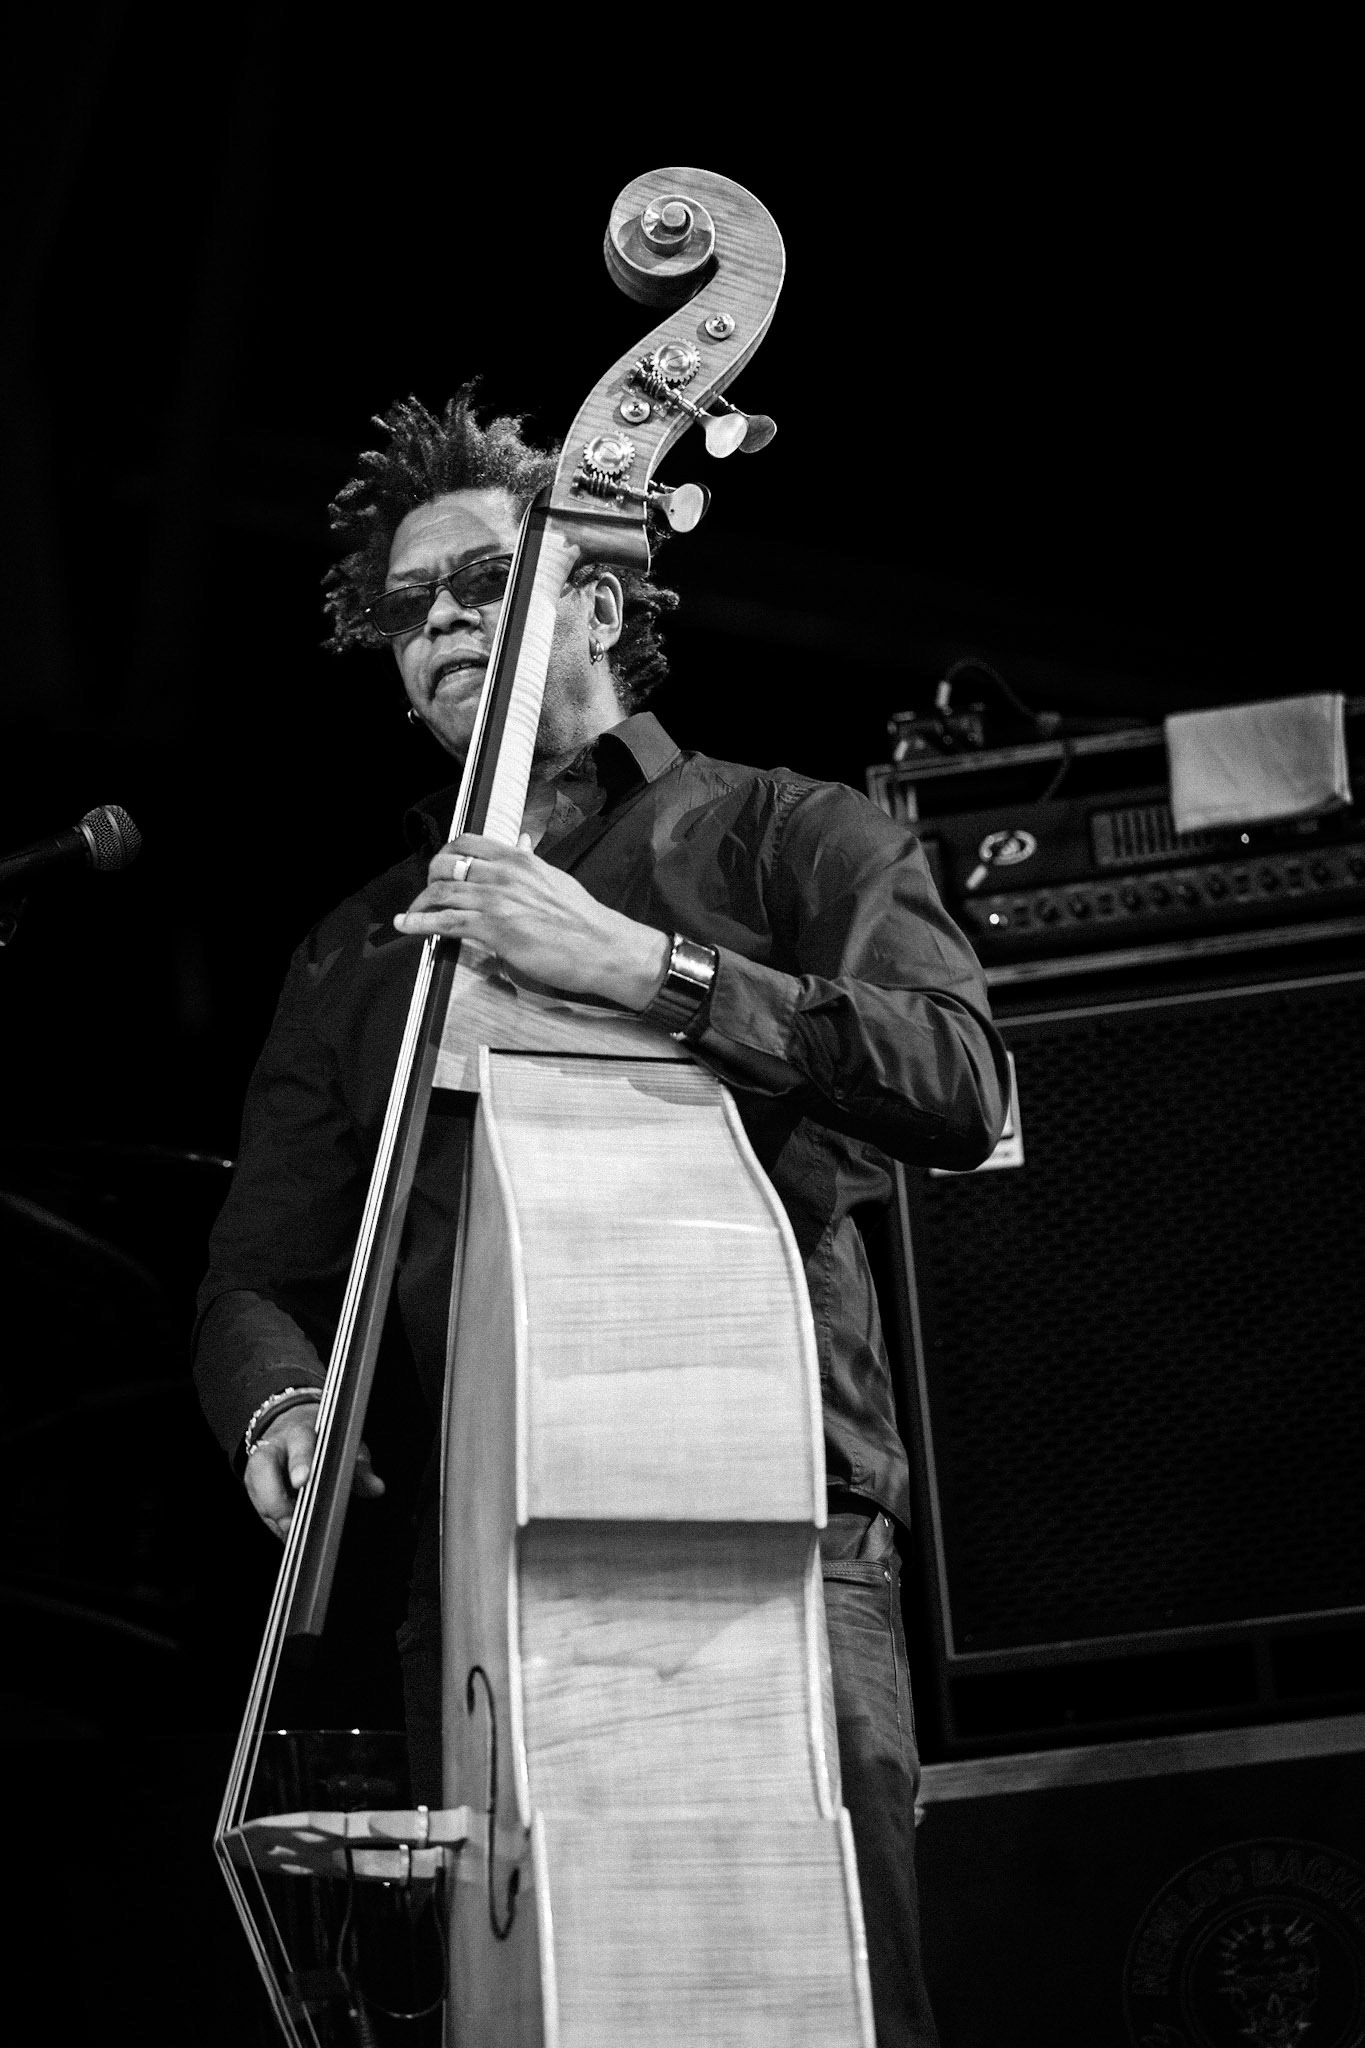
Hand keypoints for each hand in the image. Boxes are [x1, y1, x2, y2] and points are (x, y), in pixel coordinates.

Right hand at [244, 1402, 385, 1541]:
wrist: (291, 1425)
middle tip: (291, 1522)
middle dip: (276, 1496)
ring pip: (256, 1488)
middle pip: (264, 1465)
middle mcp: (274, 1446)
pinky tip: (287, 1533)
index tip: (303, 1481)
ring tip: (291, 1531)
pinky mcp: (253, 1484)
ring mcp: (259, 1465)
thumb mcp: (345, 1445)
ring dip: (273, 1514)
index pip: (300, 1442)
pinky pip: (258, 1506)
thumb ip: (359, 1466)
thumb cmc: (324, 1438)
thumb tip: (376, 1488)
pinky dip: (272, 1522)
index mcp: (301, 1431)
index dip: (300, 1462)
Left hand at [394, 833, 670, 1010]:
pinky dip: (418, 923)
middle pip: (446, 863)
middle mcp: (505, 873)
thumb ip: (530, 862)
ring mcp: (497, 900)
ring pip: (441, 891)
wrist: (604, 947)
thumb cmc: (583, 920)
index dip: (445, 853)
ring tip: (411, 915)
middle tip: (427, 894)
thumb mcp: (554, 879)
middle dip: (428, 878)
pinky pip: (444, 922)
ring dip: (420, 904)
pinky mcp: (493, 929)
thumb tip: (520, 843)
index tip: (439, 867)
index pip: (467, 842)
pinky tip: (404, 926)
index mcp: (520, 858)